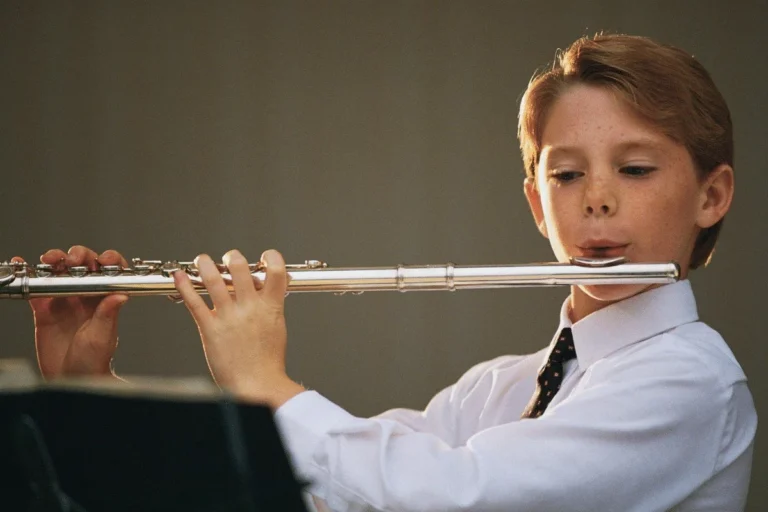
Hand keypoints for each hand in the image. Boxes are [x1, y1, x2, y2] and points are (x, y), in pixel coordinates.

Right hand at [13, 246, 129, 378]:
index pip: (110, 273)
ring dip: (54, 260)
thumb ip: (107, 315)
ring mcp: (64, 300)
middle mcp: (85, 296)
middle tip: (72, 259)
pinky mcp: (44, 309)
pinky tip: (22, 264)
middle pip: (83, 266)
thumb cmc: (93, 361)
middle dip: (78, 255)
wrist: (72, 379)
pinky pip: (35, 288)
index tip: (104, 259)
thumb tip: (120, 295)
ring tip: (49, 260)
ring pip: (59, 271)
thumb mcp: (101, 337)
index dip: (109, 261)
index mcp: (104, 299)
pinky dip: (28, 275)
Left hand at [173, 249, 303, 406]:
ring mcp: (228, 317)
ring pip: (213, 278)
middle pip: (239, 267)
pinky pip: (194, 301)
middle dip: (232, 257)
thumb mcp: (277, 327)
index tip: (263, 257)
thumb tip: (264, 290)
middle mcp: (249, 307)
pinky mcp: (210, 329)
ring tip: (202, 260)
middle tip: (228, 259)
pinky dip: (184, 285)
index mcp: (270, 306)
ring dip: (205, 264)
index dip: (270, 257)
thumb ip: (270, 306)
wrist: (257, 384)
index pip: (275, 270)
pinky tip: (179, 276)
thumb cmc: (267, 361)